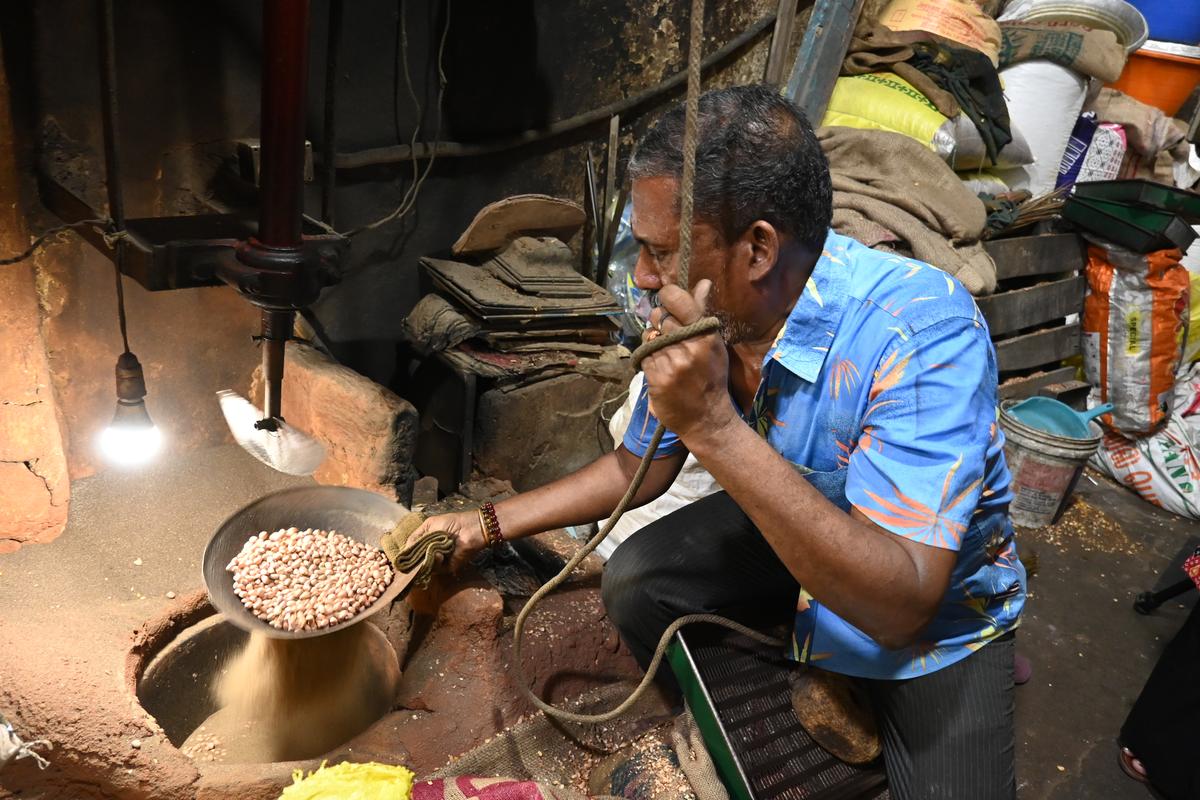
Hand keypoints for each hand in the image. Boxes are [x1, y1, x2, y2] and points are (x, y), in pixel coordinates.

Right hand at [408, 510, 486, 573]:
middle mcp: (432, 552)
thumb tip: (405, 550)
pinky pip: (436, 569)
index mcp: (427, 541)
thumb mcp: (430, 525)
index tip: (401, 558)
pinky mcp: (448, 567)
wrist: (470, 528)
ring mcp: (440, 561)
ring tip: (432, 550)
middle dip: (414, 560)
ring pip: (425, 566)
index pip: (413, 551)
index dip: (407, 554)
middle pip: (417, 562)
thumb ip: (416, 537)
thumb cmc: (452, 523)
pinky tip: (439, 554)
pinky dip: (436, 563)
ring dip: (425, 559)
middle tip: (411, 558)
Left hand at [640, 280, 737, 442]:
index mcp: (706, 335)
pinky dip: (648, 360)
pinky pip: (643, 357)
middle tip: (668, 334)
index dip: (668, 296)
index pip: (678, 300)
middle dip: (660, 322)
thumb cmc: (711, 377)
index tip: (667, 300)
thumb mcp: (713, 344)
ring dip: (653, 343)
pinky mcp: (657, 378)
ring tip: (667, 356)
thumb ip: (702, 312)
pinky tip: (661, 369)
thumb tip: (704, 282)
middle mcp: (689, 346)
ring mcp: (672, 363)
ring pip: (648, 337)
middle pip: (659, 317)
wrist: (707, 418)